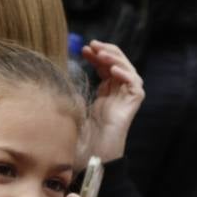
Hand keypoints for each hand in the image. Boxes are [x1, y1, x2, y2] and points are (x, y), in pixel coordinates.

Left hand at [82, 41, 144, 162]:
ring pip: (127, 69)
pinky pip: (134, 84)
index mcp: (106, 91)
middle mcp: (118, 91)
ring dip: (115, 59)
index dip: (97, 56)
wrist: (94, 151)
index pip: (105, 67)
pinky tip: (112, 70)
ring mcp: (127, 96)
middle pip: (117, 63)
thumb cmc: (83, 134)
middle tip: (92, 45)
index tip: (84, 49)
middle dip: (106, 52)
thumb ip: (76, 92)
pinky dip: (125, 75)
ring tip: (101, 53)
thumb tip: (62, 79)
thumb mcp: (76, 107)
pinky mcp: (134, 103)